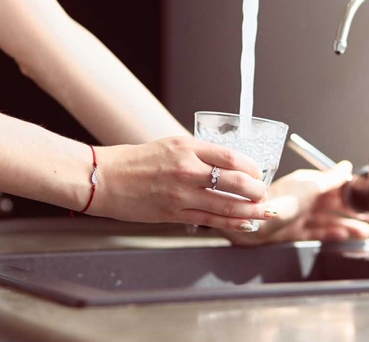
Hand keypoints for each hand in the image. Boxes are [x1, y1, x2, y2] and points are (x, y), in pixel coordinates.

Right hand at [90, 137, 274, 231]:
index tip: (257, 171)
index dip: (251, 167)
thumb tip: (226, 165)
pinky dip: (231, 223)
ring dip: (249, 210)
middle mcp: (185, 170)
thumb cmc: (135, 161)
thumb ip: (197, 154)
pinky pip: (209, 220)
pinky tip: (244, 223)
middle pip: (235, 181)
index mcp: (185, 148)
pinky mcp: (173, 214)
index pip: (230, 157)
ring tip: (263, 211)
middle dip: (256, 189)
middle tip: (264, 192)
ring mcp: (180, 194)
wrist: (105, 178)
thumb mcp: (169, 146)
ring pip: (226, 205)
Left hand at [222, 161, 368, 245]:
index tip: (367, 196)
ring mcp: (300, 215)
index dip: (351, 191)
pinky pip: (318, 232)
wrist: (254, 222)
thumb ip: (330, 178)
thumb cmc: (278, 200)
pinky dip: (332, 233)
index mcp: (308, 184)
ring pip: (329, 220)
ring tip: (366, 231)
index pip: (334, 185)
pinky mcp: (295, 231)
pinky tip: (344, 235)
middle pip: (334, 205)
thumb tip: (345, 166)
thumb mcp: (310, 186)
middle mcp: (304, 198)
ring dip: (348, 225)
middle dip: (353, 211)